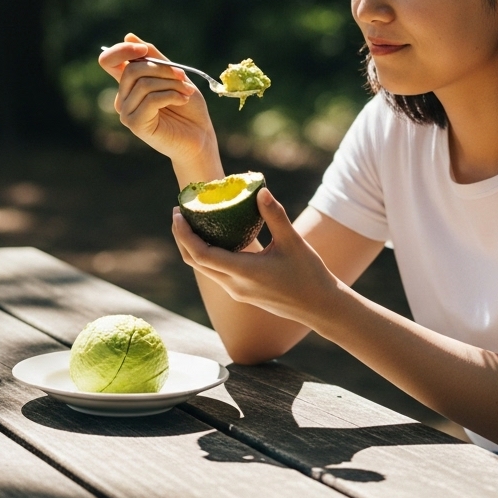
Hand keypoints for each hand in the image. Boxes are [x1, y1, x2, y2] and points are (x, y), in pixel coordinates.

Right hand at [99, 34, 218, 171]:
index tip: (144, 49)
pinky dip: (171, 95)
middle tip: (182, 76)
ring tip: (187, 92)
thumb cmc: (188, 106)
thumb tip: (128, 36)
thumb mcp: (173, 75)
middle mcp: (122, 97)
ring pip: (143, 84)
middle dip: (161, 68)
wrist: (200, 136)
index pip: (108, 60)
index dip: (122, 50)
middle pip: (131, 69)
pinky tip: (183, 100)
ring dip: (171, 84)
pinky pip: (150, 99)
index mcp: (128, 84)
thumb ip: (154, 58)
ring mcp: (126, 112)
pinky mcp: (135, 124)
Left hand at [172, 188, 343, 323]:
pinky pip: (216, 273)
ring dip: (192, 247)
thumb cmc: (309, 274)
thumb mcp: (293, 242)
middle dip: (182, 237)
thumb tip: (260, 190)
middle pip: (195, 262)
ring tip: (191, 222)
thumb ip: (275, 216)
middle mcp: (234, 286)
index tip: (177, 213)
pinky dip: (207, 255)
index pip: (201, 254)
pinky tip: (214, 238)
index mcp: (243, 273)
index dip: (184, 234)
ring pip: (204, 269)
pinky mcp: (242, 293)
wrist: (319, 307)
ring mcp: (237, 292)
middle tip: (179, 212)